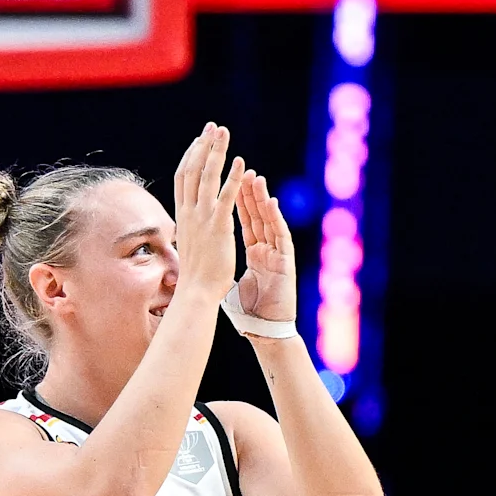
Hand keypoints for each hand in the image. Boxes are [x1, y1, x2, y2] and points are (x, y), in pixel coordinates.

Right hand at [168, 124, 240, 317]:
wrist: (196, 291)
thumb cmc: (195, 273)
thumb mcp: (189, 242)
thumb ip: (191, 227)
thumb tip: (189, 221)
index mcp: (182, 215)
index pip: (183, 178)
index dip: (191, 156)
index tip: (199, 139)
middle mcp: (189, 212)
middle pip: (192, 170)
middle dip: (202, 145)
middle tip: (213, 127)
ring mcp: (202, 218)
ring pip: (206, 177)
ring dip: (216, 152)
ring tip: (224, 133)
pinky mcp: (218, 226)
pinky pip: (225, 196)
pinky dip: (232, 177)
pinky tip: (241, 162)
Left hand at [233, 166, 299, 329]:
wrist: (266, 329)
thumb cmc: (251, 308)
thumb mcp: (235, 280)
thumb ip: (229, 265)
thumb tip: (210, 257)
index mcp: (253, 251)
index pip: (242, 219)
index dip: (234, 199)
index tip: (224, 179)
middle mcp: (265, 248)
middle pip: (255, 214)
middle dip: (246, 190)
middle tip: (238, 166)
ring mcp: (276, 253)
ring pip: (268, 220)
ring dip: (261, 198)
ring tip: (253, 176)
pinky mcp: (285, 262)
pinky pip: (279, 236)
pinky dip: (274, 219)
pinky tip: (270, 203)